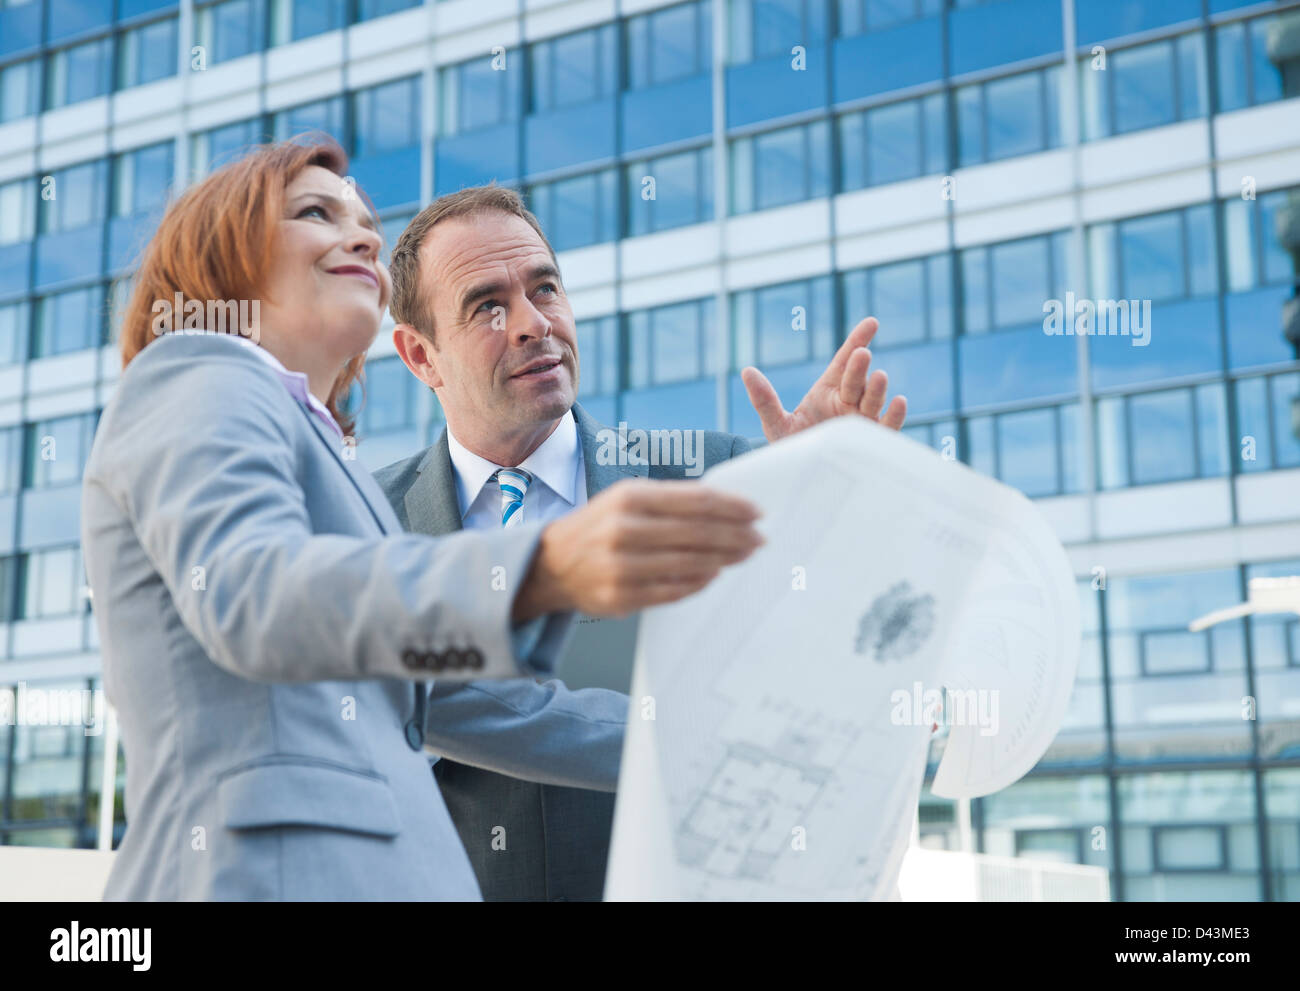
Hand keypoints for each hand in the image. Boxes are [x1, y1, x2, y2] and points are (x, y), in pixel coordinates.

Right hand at [513, 479, 762, 619]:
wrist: (552, 563)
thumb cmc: (601, 526)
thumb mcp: (629, 498)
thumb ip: (672, 500)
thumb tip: (726, 508)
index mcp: (630, 497)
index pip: (696, 500)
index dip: (732, 507)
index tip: (757, 513)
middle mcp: (624, 529)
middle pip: (697, 533)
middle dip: (735, 536)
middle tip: (759, 539)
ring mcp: (621, 566)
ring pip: (689, 563)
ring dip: (723, 559)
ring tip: (743, 555)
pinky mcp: (621, 596)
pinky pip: (672, 591)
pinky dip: (698, 582)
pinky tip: (713, 574)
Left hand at [741, 317, 907, 442]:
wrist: (803, 481)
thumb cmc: (793, 448)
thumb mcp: (776, 424)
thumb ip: (764, 399)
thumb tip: (746, 371)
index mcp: (829, 391)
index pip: (844, 361)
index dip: (857, 340)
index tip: (872, 323)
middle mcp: (849, 402)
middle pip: (856, 380)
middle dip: (859, 367)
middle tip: (861, 354)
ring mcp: (862, 421)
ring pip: (872, 400)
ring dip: (876, 388)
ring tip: (879, 376)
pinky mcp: (871, 441)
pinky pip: (887, 427)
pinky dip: (895, 416)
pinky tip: (899, 403)